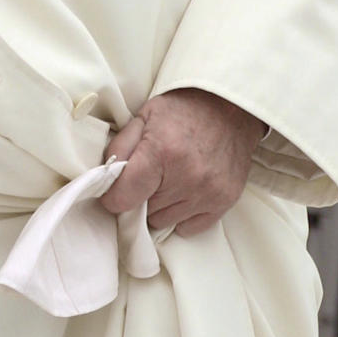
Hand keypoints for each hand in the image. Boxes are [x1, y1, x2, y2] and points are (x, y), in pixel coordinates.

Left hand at [98, 88, 264, 237]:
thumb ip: (121, 146)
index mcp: (162, 151)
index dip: (113, 196)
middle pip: (144, 210)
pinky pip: (188, 228)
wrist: (231, 108)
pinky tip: (185, 190)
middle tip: (149, 175)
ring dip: (161, 205)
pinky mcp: (224, 202)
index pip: (125, 196)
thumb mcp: (144, 115)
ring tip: (169, 179)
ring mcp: (207, 193)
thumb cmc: (183, 109)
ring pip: (164, 221)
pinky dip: (182, 214)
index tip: (113, 192)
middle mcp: (186, 177)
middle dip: (141, 196)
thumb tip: (106, 177)